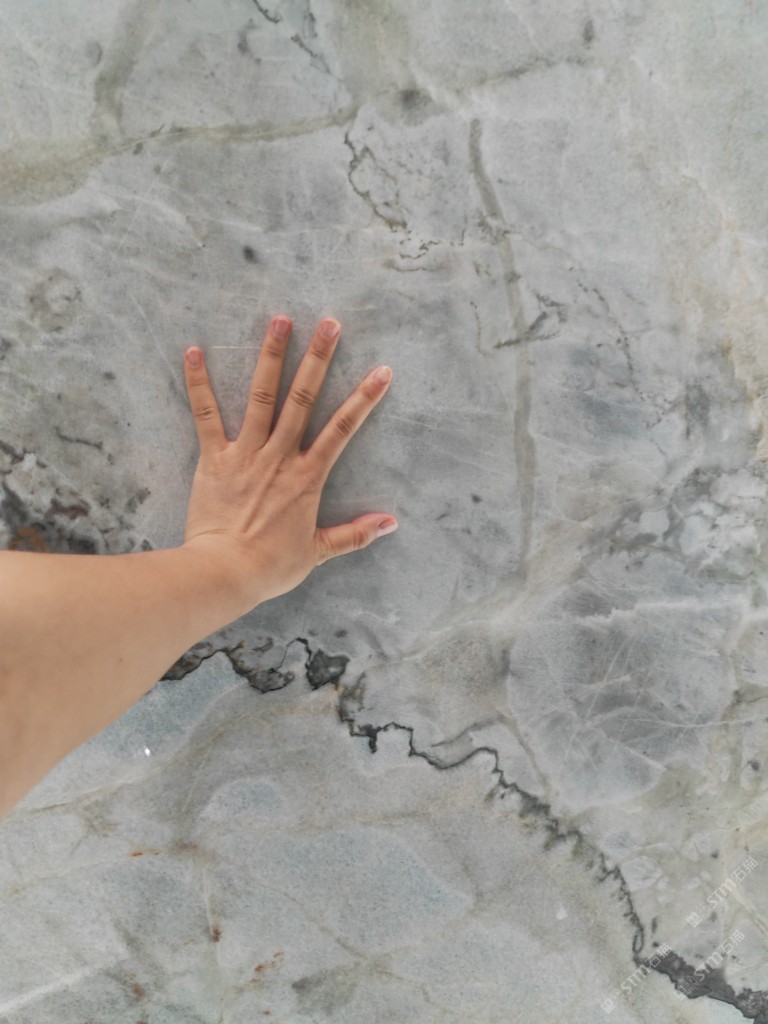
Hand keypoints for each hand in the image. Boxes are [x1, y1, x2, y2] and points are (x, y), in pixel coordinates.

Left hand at [181, 315, 396, 609]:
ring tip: (279, 320)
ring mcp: (246, 453)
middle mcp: (280, 456)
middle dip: (318, 358)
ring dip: (271, 356)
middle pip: (303, 399)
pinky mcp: (214, 458)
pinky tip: (194, 351)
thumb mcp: (319, 552)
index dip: (364, 399)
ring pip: (262, 396)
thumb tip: (391, 524)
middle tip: (329, 323)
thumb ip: (355, 534)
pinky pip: (206, 415)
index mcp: (308, 477)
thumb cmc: (271, 566)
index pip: (342, 430)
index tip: (382, 371)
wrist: (225, 573)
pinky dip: (199, 383)